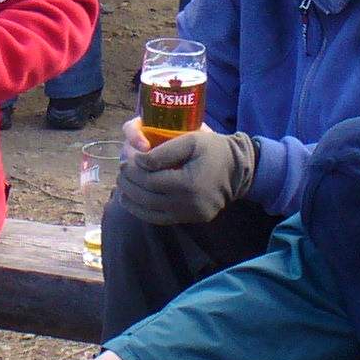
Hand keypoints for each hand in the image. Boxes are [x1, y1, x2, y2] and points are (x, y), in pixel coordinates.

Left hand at [116, 128, 254, 225]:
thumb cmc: (214, 149)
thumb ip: (163, 151)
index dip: (132, 171)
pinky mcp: (191, 220)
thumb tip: (137, 161)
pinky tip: (133, 201)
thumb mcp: (191, 140)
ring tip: (122, 186)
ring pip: (150, 212)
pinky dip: (143, 211)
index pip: (149, 181)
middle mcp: (188, 204)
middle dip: (129, 184)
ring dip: (132, 200)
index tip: (125, 160)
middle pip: (147, 198)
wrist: (239, 169)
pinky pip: (160, 219)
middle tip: (120, 171)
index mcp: (188, 184)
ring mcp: (189, 215)